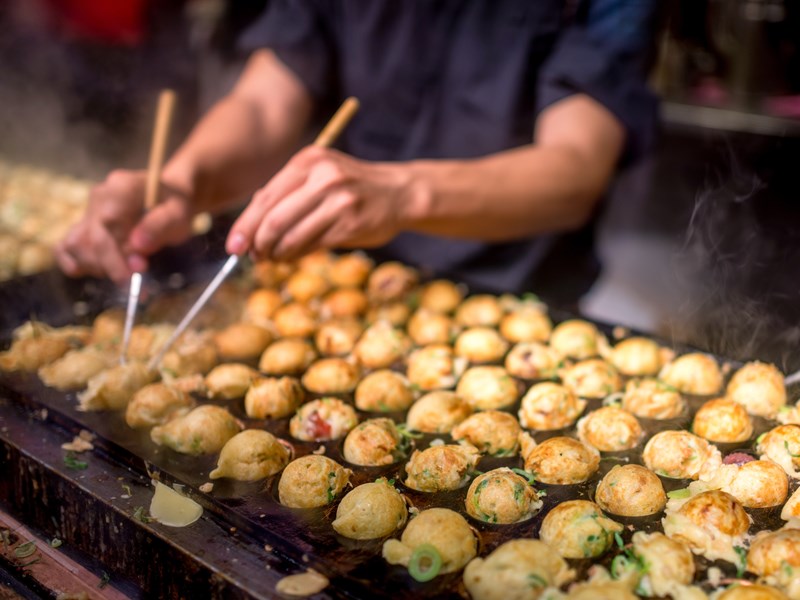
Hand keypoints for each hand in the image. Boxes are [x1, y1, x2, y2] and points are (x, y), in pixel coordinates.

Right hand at [55, 169, 194, 284]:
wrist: (172, 194)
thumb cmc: (177, 204)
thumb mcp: (179, 213)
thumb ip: (159, 227)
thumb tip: (137, 247)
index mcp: (121, 189)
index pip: (103, 230)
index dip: (114, 261)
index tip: (133, 281)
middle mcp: (99, 197)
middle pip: (86, 242)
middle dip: (110, 268)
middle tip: (138, 283)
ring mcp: (89, 210)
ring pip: (74, 246)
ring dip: (96, 268)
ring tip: (124, 274)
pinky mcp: (85, 224)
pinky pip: (66, 246)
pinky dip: (78, 263)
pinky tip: (101, 272)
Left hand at [226, 146, 416, 260]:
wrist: (398, 192)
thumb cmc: (351, 187)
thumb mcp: (319, 175)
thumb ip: (287, 193)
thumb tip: (249, 224)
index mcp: (308, 161)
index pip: (265, 198)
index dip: (245, 225)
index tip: (233, 246)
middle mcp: (323, 177)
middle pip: (274, 219)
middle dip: (257, 244)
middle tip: (253, 257)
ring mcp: (338, 201)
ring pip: (292, 236)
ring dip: (276, 254)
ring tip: (272, 260)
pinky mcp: (350, 224)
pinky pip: (312, 246)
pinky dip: (296, 256)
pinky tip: (292, 258)